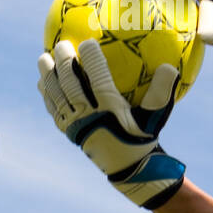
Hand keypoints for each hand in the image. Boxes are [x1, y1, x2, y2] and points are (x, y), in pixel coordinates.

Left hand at [36, 37, 185, 209]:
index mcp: (110, 111)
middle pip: (71, 85)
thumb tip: (170, 67)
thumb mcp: (156, 118)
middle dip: (64, 62)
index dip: (92, 60)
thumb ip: (161, 92)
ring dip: (48, 76)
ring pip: (57, 96)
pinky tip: (43, 82)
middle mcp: (89, 117)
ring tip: (44, 57)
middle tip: (62, 44)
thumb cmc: (144, 138)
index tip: (88, 42)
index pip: (98, 80)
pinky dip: (47, 94)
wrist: (130, 169)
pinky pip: (54, 109)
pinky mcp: (69, 132)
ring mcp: (76, 125)